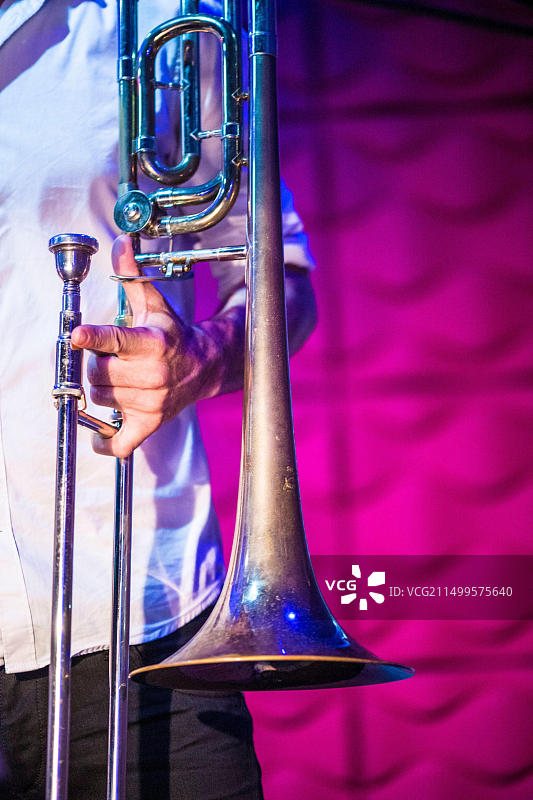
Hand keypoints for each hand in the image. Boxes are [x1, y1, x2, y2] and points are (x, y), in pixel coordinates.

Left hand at [71, 236, 225, 457]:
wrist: (205, 368)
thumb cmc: (173, 335)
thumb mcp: (153, 304)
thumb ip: (131, 275)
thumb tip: (120, 241)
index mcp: (152, 343)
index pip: (117, 340)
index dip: (94, 338)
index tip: (77, 335)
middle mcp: (153, 374)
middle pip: (98, 373)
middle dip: (98, 364)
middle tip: (113, 358)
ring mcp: (151, 402)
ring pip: (100, 398)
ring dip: (102, 388)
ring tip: (120, 376)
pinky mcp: (150, 423)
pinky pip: (121, 441)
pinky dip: (106, 442)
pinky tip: (100, 436)